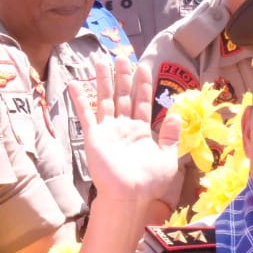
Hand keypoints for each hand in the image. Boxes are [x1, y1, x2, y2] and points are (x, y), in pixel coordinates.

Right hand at [69, 58, 181, 204]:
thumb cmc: (149, 181)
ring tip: (101, 61)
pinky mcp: (94, 136)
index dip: (142, 85)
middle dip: (123, 77)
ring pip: (105, 99)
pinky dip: (81, 98)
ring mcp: (108, 130)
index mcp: (142, 132)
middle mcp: (124, 127)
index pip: (142, 102)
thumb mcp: (168, 157)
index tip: (143, 66)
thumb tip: (176, 113)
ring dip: (104, 81)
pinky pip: (86, 114)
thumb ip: (171, 135)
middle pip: (123, 96)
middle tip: (122, 56)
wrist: (130, 196)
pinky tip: (76, 83)